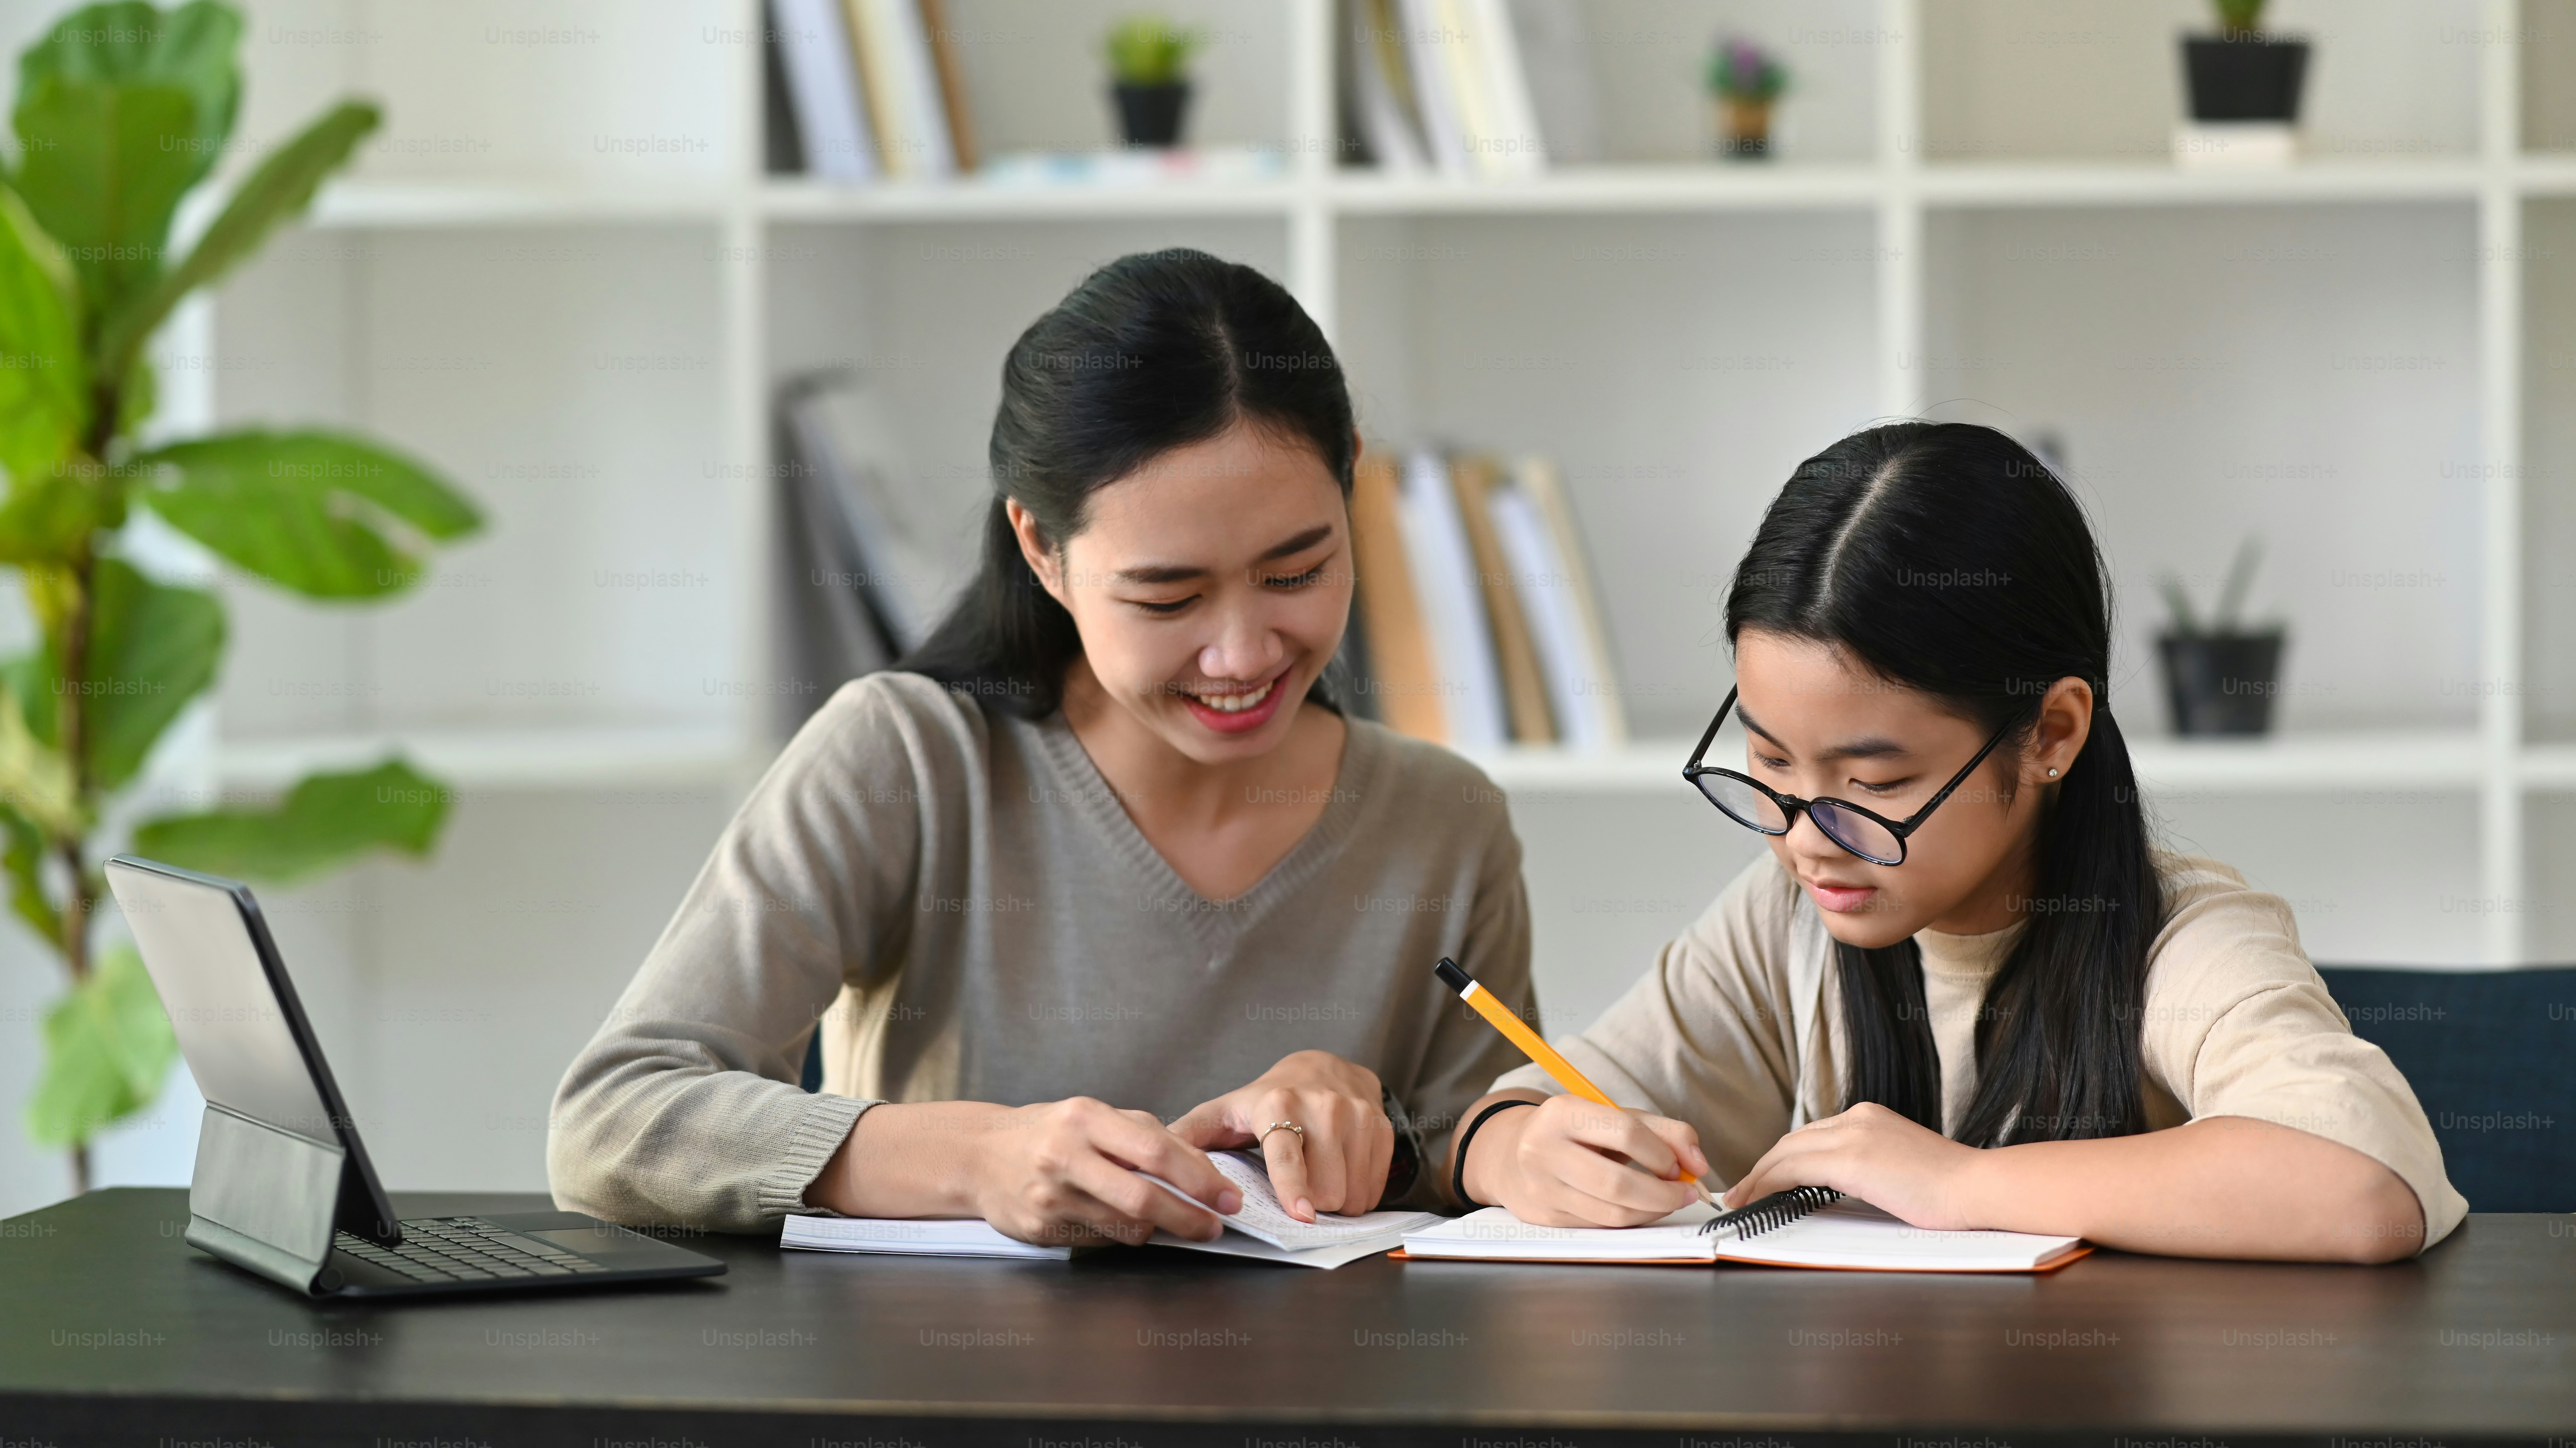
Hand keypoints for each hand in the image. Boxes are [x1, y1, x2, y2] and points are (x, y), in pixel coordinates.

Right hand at [961, 1097, 1242, 1247]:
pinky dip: (1122, 1235)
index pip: (1155, 1150)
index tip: (1227, 1196)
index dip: (1199, 1177)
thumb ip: (1145, 1135)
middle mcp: (1065, 1155)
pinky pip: (1100, 1240)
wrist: (980, 1155)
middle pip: (1143, 1196)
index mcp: (1085, 1117)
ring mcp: (1050, 1195)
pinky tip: (1121, 1222)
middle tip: (1214, 1225)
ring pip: (1125, 1226)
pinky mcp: (1041, 1228)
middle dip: (1189, 1216)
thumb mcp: (1095, 1116)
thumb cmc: (1050, 1132)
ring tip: (1170, 1220)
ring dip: (1158, 1228)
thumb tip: (1202, 1167)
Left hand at [1171, 1050, 1392, 1221]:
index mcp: (1279, 1105)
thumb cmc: (1266, 1099)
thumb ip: (1189, 1136)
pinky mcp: (1382, 1128)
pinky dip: (1358, 1192)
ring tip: (1318, 1182)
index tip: (1300, 1215)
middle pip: (1326, 1189)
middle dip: (1312, 1206)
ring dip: (1336, 1203)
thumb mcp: (1224, 1112)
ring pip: (1354, 1192)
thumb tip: (1149, 1161)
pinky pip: (1375, 1186)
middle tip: (1297, 1194)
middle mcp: (1324, 1106)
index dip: (1294, 1188)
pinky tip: (1341, 1173)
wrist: (1323, 1066)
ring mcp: (1358, 1116)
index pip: (1288, 1155)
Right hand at [1475, 1092, 1708, 1227]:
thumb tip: (1700, 1164)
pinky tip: (1640, 1208)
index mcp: (1562, 1113)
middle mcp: (1543, 1149)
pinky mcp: (1544, 1216)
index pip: (1626, 1133)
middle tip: (1686, 1193)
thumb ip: (1664, 1132)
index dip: (1663, 1154)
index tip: (1680, 1165)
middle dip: (1663, 1194)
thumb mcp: (1615, 1117)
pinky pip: (1600, 1226)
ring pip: (1611, 1213)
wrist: (1513, 1154)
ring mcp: (1541, 1187)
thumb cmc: (1576, 1133)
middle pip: (1617, 1184)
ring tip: (1668, 1200)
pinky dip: (1630, 1220)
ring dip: (1652, 1211)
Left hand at [1721, 1101, 1982, 1227]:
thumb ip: (1869, 1166)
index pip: (1812, 1136)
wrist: (1977, 1188)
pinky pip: (1794, 1169)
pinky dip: (1768, 1183)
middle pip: (1793, 1141)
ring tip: (1741, 1199)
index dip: (1782, 1158)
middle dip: (1763, 1167)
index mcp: (1869, 1117)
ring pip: (1787, 1152)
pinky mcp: (1852, 1159)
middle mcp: (1857, 1117)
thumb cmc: (1948, 1189)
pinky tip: (1756, 1199)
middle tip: (1741, 1191)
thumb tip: (1838, 1185)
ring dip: (1759, 1176)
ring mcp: (1854, 1135)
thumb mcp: (1899, 1166)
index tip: (1764, 1178)